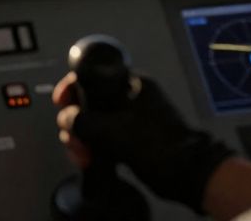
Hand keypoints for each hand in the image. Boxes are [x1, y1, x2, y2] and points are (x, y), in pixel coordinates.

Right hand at [53, 72, 235, 214]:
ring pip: (94, 121)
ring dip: (82, 137)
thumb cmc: (160, 146)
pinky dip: (93, 146)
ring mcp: (132, 118)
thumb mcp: (113, 130)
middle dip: (75, 120)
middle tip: (72, 136)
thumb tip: (66, 119)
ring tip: (81, 153)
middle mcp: (131, 98)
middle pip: (90, 101)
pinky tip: (88, 158)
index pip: (93, 75)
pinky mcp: (131, 138)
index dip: (73, 87)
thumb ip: (83, 121)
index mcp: (131, 84)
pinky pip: (103, 137)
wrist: (188, 174)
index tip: (62, 100)